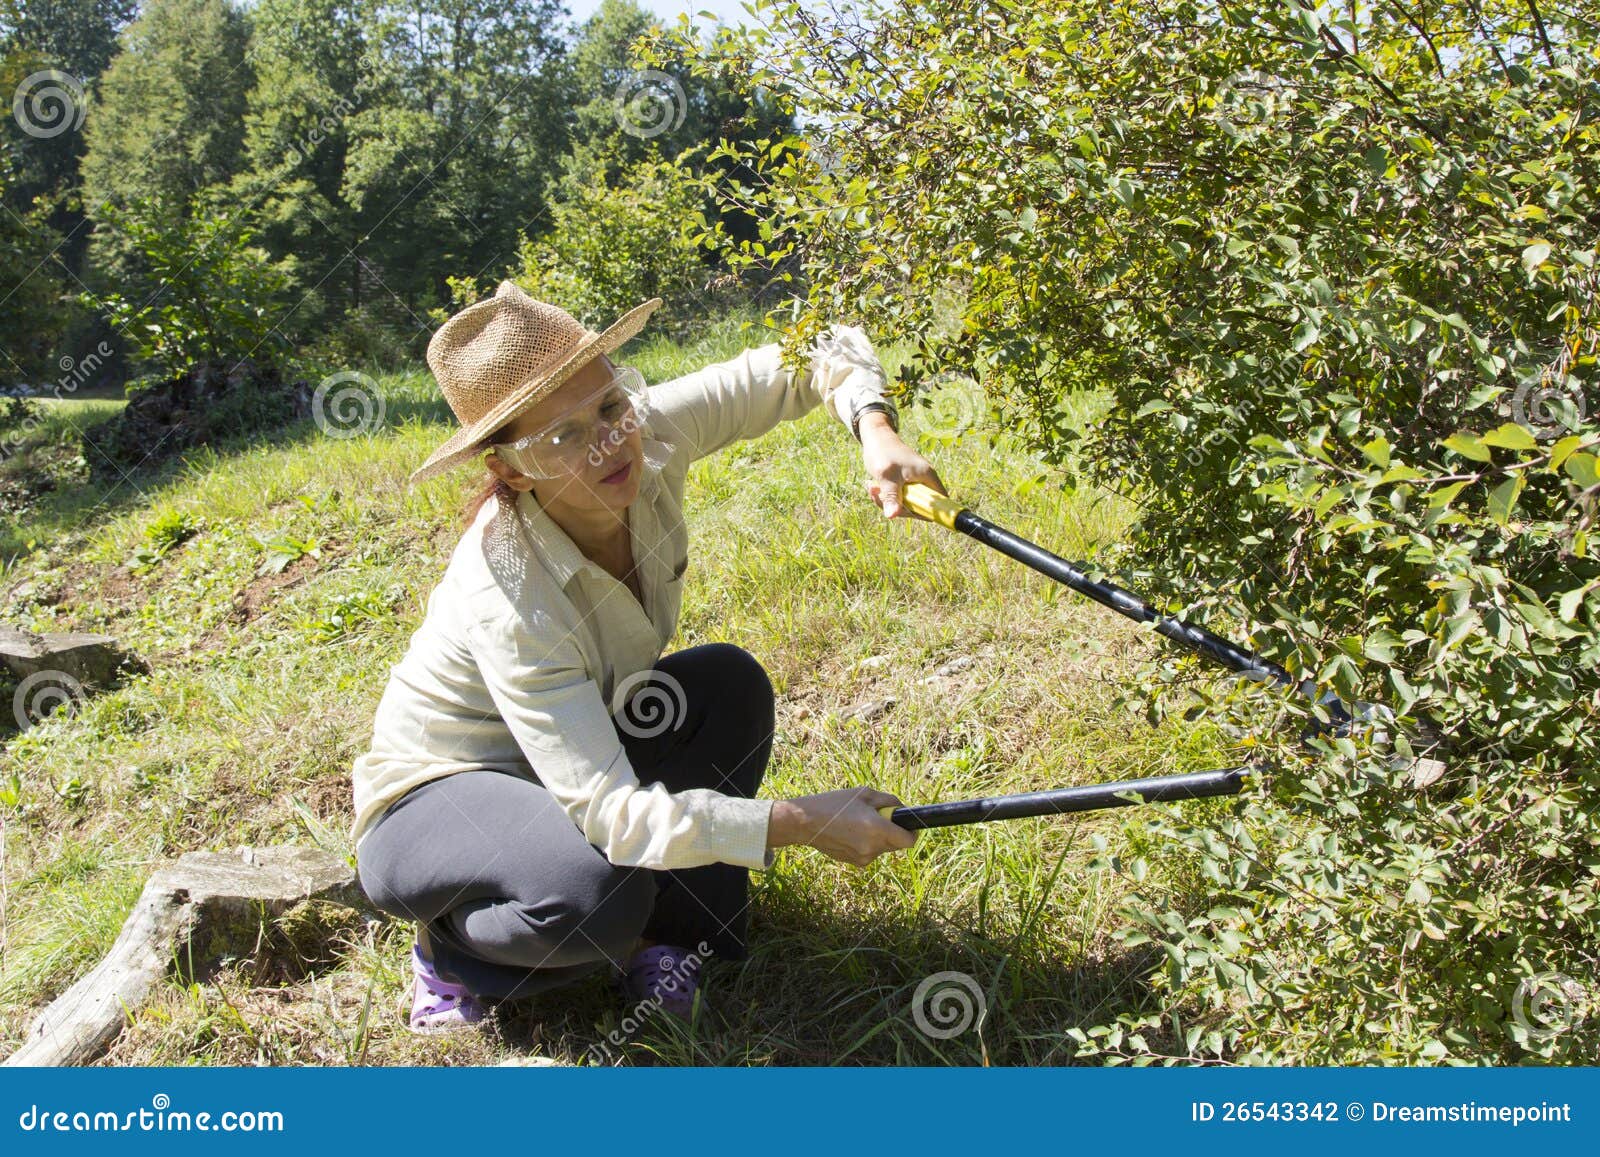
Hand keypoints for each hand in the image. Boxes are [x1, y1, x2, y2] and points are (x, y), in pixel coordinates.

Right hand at [768, 786, 918, 866]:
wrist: (806, 823)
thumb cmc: (835, 804)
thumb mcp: (864, 794)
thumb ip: (889, 801)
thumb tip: (902, 809)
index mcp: (878, 829)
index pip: (909, 841)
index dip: (912, 832)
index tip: (907, 824)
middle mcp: (873, 847)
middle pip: (897, 845)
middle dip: (893, 831)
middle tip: (877, 817)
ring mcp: (863, 858)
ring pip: (883, 848)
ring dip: (879, 837)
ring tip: (859, 823)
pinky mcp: (854, 862)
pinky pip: (870, 852)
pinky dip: (867, 843)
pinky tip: (850, 832)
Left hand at [859, 416, 946, 518]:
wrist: (875, 438)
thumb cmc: (883, 453)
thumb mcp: (887, 477)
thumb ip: (891, 496)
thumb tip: (892, 515)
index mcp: (928, 476)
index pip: (940, 502)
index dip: (929, 512)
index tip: (908, 512)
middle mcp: (924, 480)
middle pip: (919, 507)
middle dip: (897, 507)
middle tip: (879, 497)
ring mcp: (914, 483)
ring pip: (905, 504)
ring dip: (886, 501)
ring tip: (872, 489)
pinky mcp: (904, 484)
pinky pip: (897, 498)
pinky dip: (884, 496)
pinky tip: (872, 487)